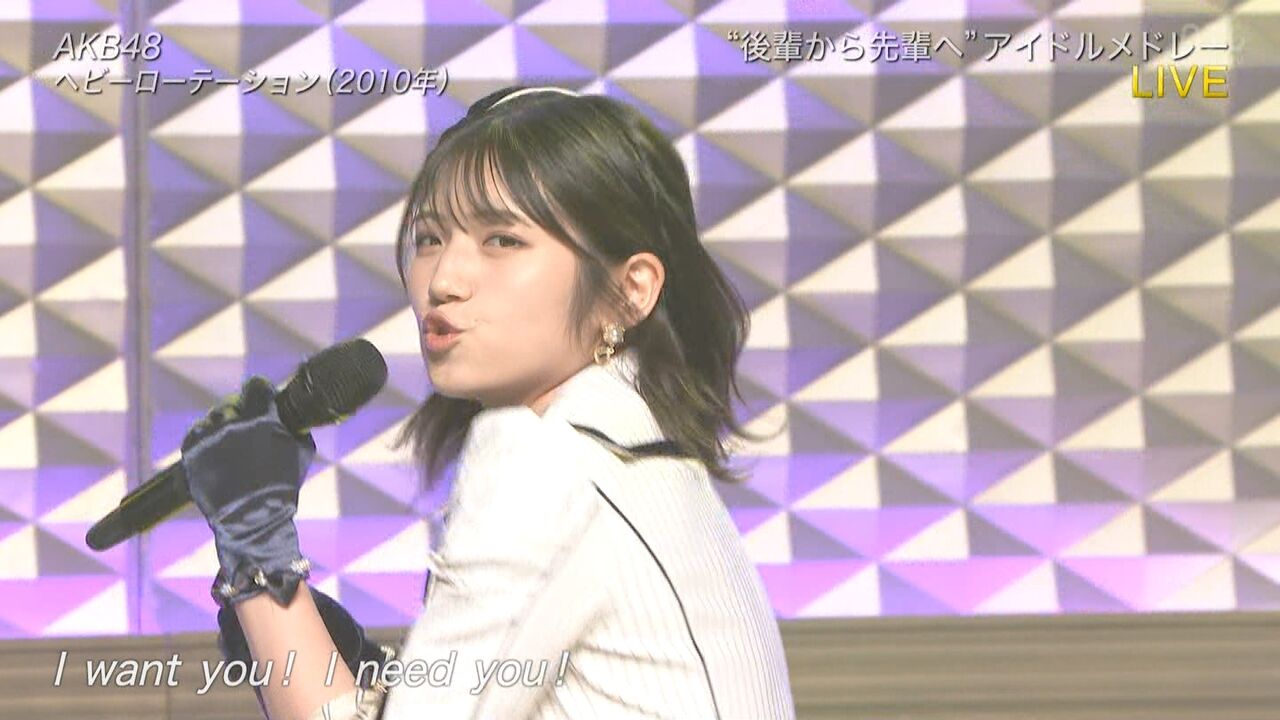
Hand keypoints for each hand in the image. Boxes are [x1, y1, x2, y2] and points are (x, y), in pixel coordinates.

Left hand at [181, 375, 315, 606]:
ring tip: (228, 444)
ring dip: (220, 426)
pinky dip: (203, 439)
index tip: (262, 400)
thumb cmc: (283, 486)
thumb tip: (287, 411)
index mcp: (263, 418)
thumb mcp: (302, 450)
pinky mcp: (192, 451)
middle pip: (231, 402)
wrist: (252, 518)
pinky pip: (196, 433)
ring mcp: (210, 436)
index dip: (260, 393)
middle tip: (245, 428)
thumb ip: (294, 425)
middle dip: (240, 412)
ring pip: (212, 417)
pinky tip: (212, 450)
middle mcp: (234, 422)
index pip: (256, 386)